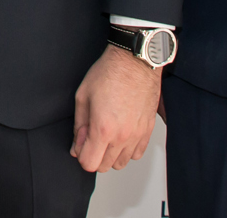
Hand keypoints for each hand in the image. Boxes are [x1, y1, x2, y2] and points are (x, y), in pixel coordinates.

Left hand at [71, 45, 160, 172]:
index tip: (81, 142)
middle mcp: (123, 136)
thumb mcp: (83, 96)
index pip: (89, 163)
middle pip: (105, 166)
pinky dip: (127, 150)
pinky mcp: (148, 130)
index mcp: (103, 128)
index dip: (81, 154)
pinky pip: (137, 154)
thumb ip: (79, 126)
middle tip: (92, 135)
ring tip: (107, 134)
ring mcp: (138, 134)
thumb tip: (77, 146)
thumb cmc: (109, 72)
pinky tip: (121, 134)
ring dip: (111, 154)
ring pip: (122, 163)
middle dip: (94, 155)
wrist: (135, 61)